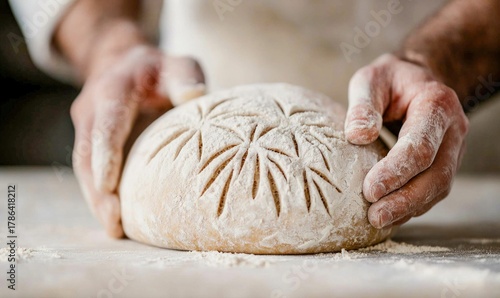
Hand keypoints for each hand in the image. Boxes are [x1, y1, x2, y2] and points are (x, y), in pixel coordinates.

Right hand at [70, 45, 204, 236]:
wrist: (124, 65)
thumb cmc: (158, 70)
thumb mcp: (176, 64)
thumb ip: (185, 76)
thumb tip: (195, 96)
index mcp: (112, 91)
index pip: (106, 124)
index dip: (106, 153)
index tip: (107, 184)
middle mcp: (92, 111)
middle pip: (88, 155)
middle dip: (97, 190)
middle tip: (114, 223)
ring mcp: (88, 129)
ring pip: (85, 168)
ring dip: (97, 200)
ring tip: (115, 229)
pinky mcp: (92, 143)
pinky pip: (92, 171)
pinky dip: (102, 195)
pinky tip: (116, 219)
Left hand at [345, 53, 468, 228]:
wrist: (418, 81)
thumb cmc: (390, 81)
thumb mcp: (371, 80)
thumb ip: (363, 105)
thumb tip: (357, 135)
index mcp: (436, 104)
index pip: (420, 146)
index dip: (396, 171)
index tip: (369, 190)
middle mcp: (453, 129)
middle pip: (436, 174)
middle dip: (405, 199)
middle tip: (374, 216)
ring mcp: (454, 149)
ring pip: (439, 187)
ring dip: (409, 208)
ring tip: (378, 220)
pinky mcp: (445, 162)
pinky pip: (433, 190)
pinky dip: (413, 206)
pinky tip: (390, 216)